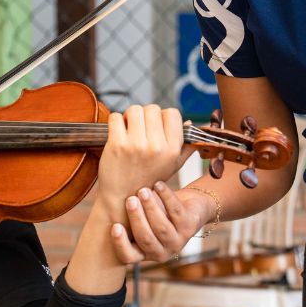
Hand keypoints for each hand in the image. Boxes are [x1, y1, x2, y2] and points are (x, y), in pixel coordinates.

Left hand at [94, 105, 184, 223]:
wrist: (123, 198)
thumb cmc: (148, 180)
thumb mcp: (173, 166)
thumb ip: (185, 146)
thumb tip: (190, 123)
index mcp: (172, 149)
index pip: (172, 113)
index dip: (162, 116)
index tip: (155, 126)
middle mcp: (156, 146)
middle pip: (152, 108)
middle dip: (145, 115)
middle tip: (140, 128)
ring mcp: (136, 144)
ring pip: (134, 110)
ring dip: (130, 117)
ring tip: (129, 130)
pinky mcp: (117, 144)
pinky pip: (115, 117)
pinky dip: (115, 121)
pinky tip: (117, 133)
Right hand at [108, 181, 215, 263]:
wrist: (188, 207)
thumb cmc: (157, 213)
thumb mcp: (142, 218)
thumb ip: (129, 215)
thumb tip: (114, 200)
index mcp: (144, 253)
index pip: (128, 256)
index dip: (120, 244)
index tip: (115, 226)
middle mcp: (161, 252)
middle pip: (146, 239)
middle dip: (137, 218)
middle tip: (130, 200)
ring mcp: (177, 242)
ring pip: (162, 227)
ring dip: (151, 208)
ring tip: (143, 191)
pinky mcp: (190, 228)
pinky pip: (176, 211)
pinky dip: (166, 196)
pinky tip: (158, 185)